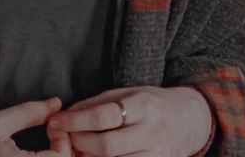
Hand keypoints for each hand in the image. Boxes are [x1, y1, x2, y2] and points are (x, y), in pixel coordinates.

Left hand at [46, 86, 211, 156]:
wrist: (188, 120)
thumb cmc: (150, 103)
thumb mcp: (126, 93)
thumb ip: (96, 104)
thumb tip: (65, 115)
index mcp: (143, 105)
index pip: (105, 115)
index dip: (76, 120)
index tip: (57, 121)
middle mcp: (152, 132)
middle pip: (107, 146)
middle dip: (79, 143)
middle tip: (63, 137)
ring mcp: (157, 155)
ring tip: (76, 149)